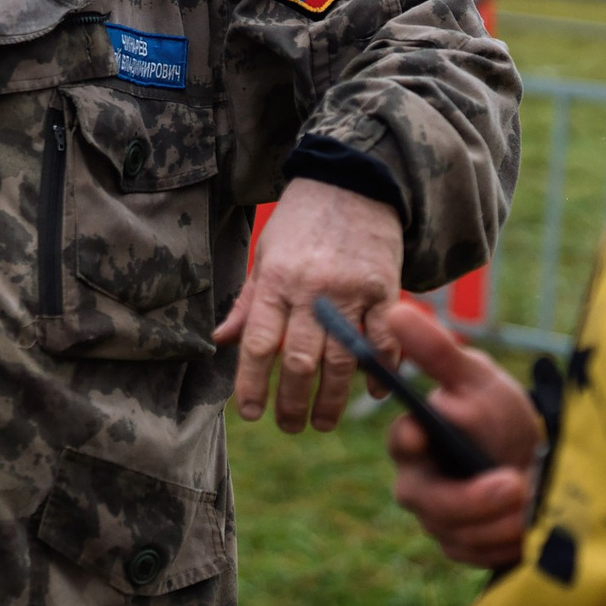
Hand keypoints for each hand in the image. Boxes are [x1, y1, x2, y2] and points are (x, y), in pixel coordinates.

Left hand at [213, 178, 404, 431]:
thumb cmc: (301, 222)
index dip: (252, 384)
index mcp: (276, 281)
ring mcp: (351, 291)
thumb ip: (249, 303)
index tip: (250, 413)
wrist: (353, 180)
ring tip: (322, 422)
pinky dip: (380, 370)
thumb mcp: (266, 255)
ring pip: (342, 359)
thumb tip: (220, 342)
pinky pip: (383, 340)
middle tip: (288, 426)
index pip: (259, 344)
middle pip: (299, 361)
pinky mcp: (385, 289)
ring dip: (332, 399)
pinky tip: (374, 392)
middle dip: (291, 402)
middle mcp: (311, 290)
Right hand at [385, 301, 544, 569]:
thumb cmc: (495, 411)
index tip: (426, 437)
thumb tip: (396, 310)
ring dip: (500, 520)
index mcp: (412, 439)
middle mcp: (418, 484)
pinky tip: (527, 526)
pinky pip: (479, 556)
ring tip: (532, 502)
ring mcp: (439, 521)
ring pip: (458, 534)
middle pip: (429, 503)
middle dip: (473, 499)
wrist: (532, 458)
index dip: (412, 443)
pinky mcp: (463, 548)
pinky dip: (507, 542)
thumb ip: (437, 352)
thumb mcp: (475, 378)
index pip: (401, 444)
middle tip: (515, 484)